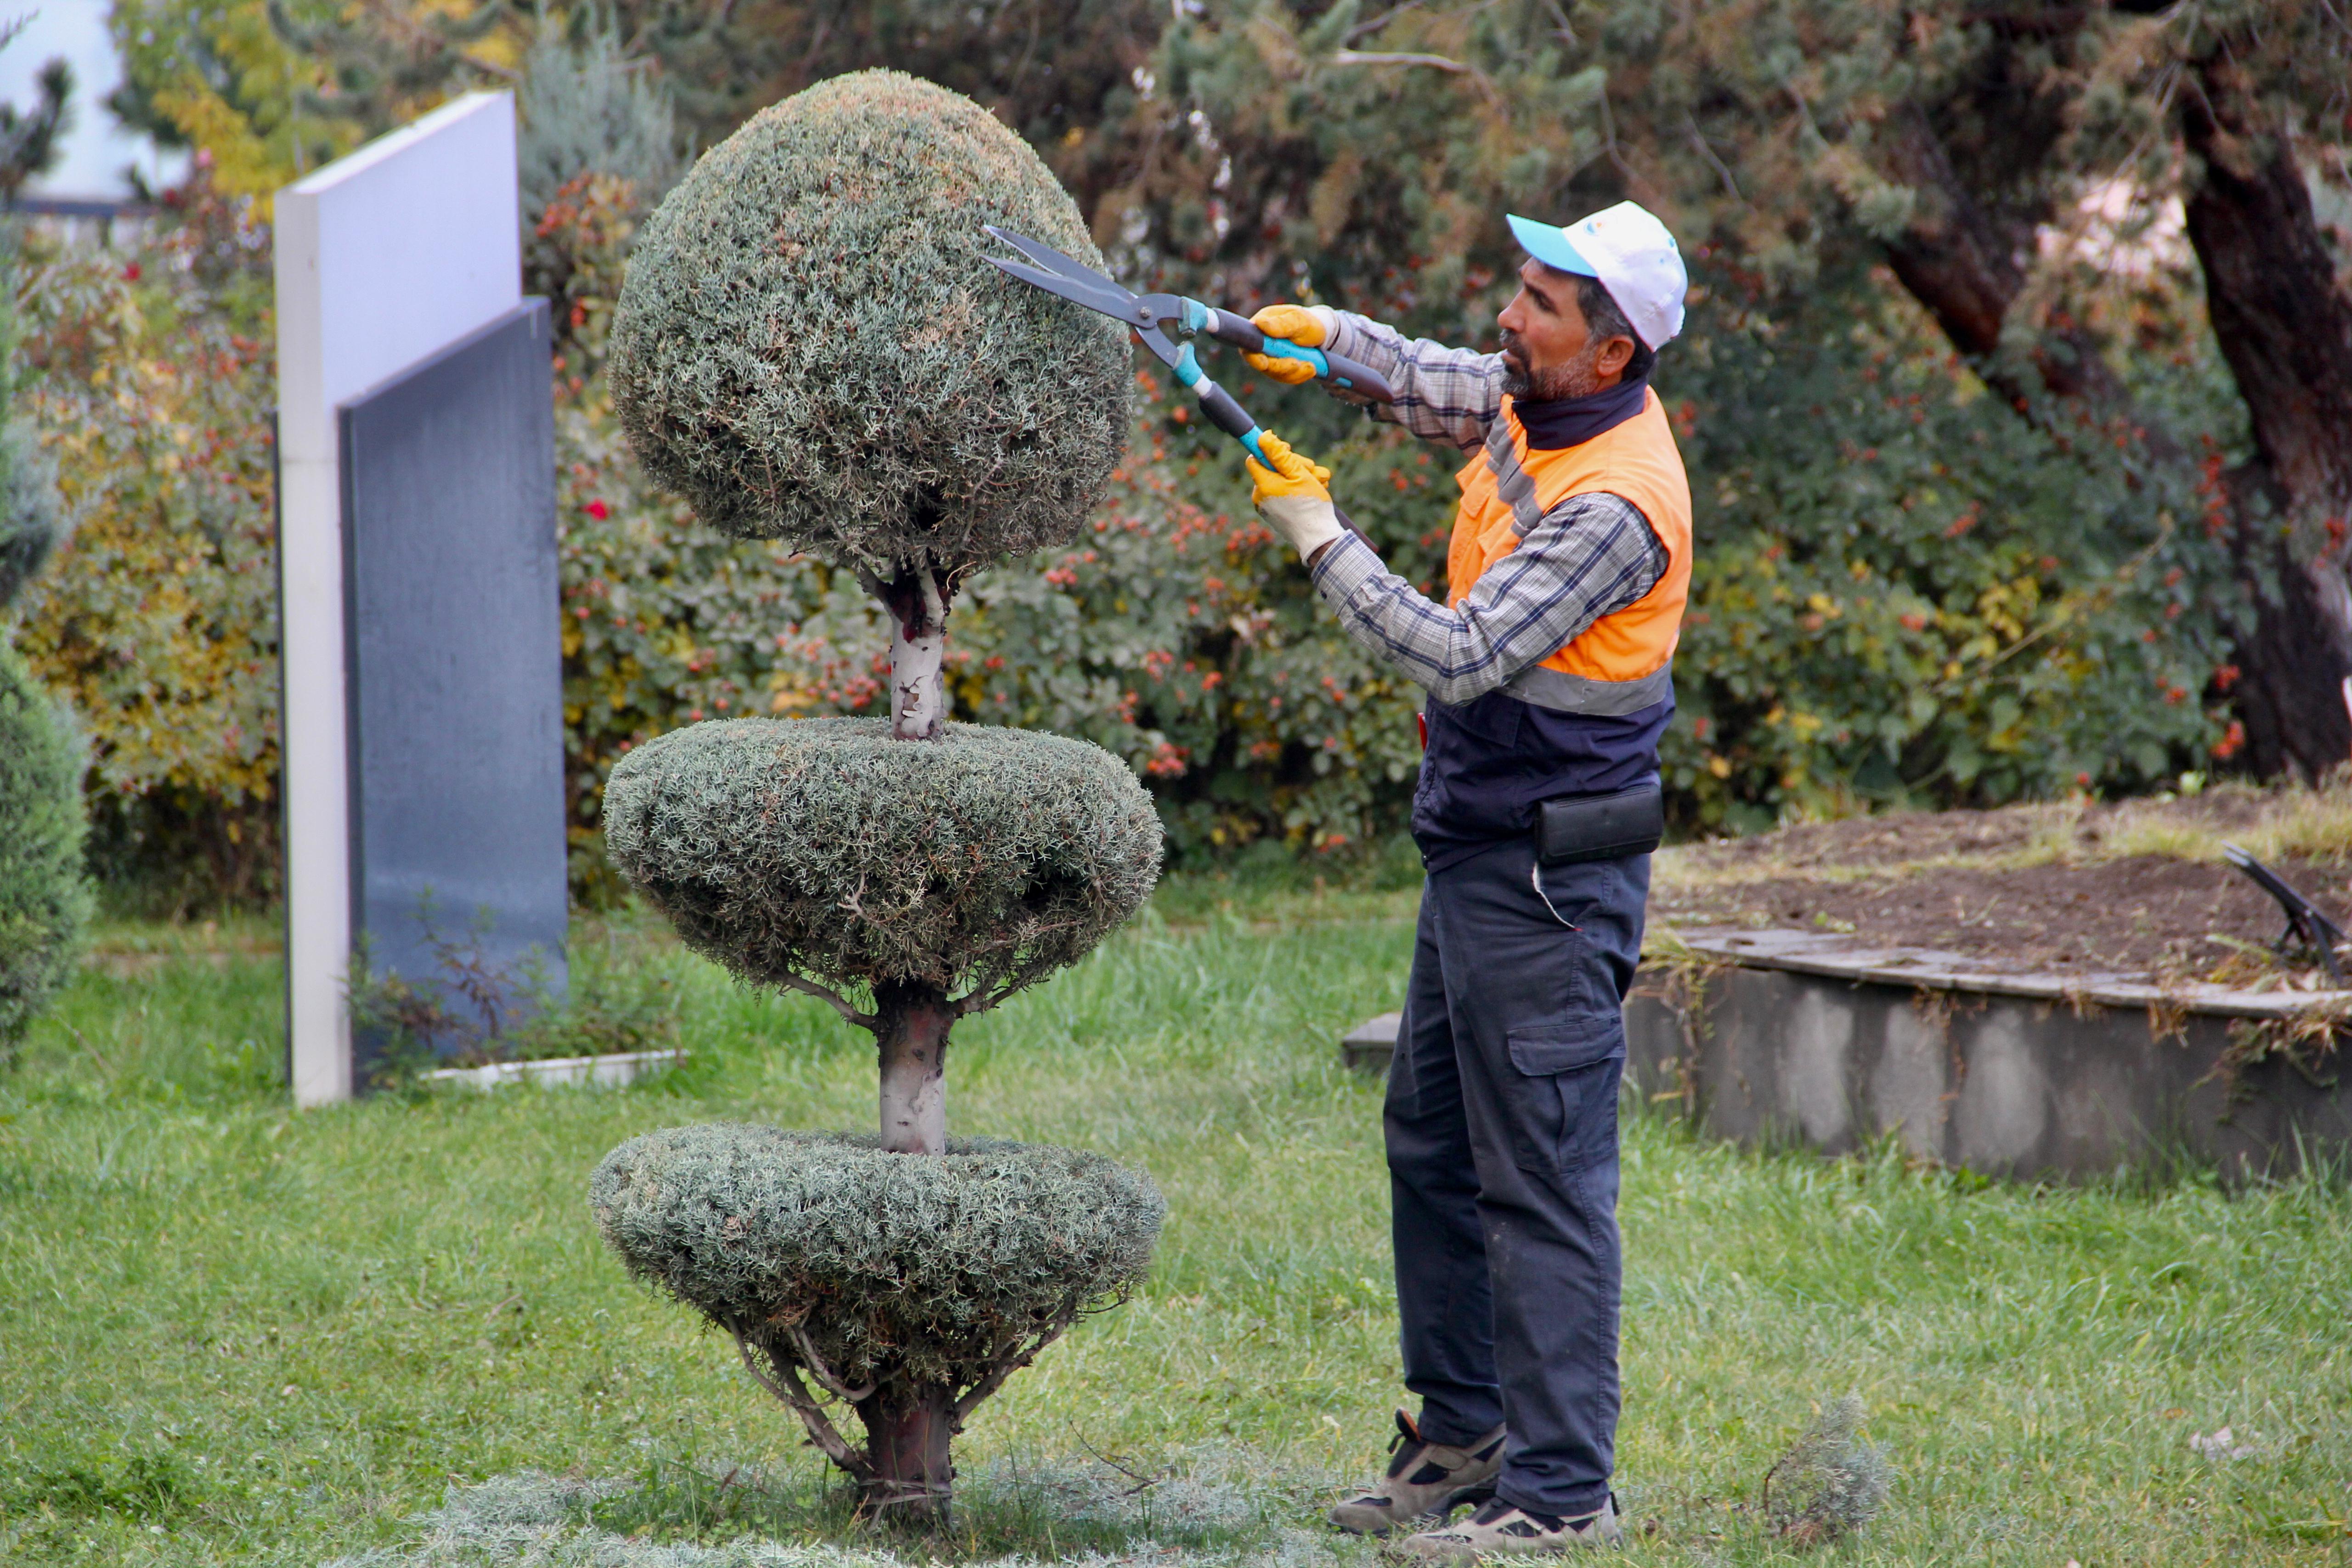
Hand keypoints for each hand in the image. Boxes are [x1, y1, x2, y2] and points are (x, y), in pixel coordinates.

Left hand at [1244, 431, 1344, 560]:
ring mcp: (1267, 506)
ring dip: (1301, 477)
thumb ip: (1279, 454)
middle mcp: (1260, 496)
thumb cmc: (1310, 505)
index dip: (1270, 450)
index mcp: (1263, 484)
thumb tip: (1262, 437)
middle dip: (1294, 465)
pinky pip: (1283, 494)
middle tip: (1311, 470)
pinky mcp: (1275, 514)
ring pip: (1282, 480)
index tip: (1286, 449)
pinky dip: (1298, 490)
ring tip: (1319, 483)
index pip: (1255, 458)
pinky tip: (1314, 492)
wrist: (1318, 538)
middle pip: (1272, 468)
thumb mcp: (1298, 473)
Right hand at [1245, 304, 1334, 384]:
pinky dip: (1300, 376)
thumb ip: (1282, 324)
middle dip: (1281, 367)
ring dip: (1294, 372)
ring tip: (1311, 365)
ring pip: (1276, 373)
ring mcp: (1270, 358)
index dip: (1253, 357)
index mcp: (1260, 327)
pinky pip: (1286, 378)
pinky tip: (1311, 369)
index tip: (1264, 363)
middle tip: (1297, 364)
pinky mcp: (1280, 369)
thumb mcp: (1298, 319)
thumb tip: (1260, 323)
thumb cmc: (1307, 322)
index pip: (1248, 345)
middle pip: (1262, 363)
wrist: (1321, 332)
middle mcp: (1261, 344)